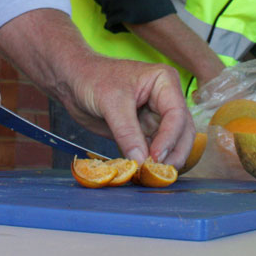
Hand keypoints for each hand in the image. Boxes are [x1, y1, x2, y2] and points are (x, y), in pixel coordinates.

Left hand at [0, 9, 194, 166]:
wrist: (72, 81)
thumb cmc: (92, 79)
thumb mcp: (111, 103)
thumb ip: (127, 132)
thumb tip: (142, 161)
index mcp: (164, 82)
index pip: (177, 114)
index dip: (169, 138)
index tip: (155, 157)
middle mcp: (166, 99)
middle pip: (182, 131)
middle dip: (175, 152)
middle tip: (162, 173)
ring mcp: (156, 116)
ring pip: (171, 143)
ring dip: (165, 160)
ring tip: (153, 176)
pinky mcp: (143, 131)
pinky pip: (153, 149)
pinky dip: (150, 162)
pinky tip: (143, 173)